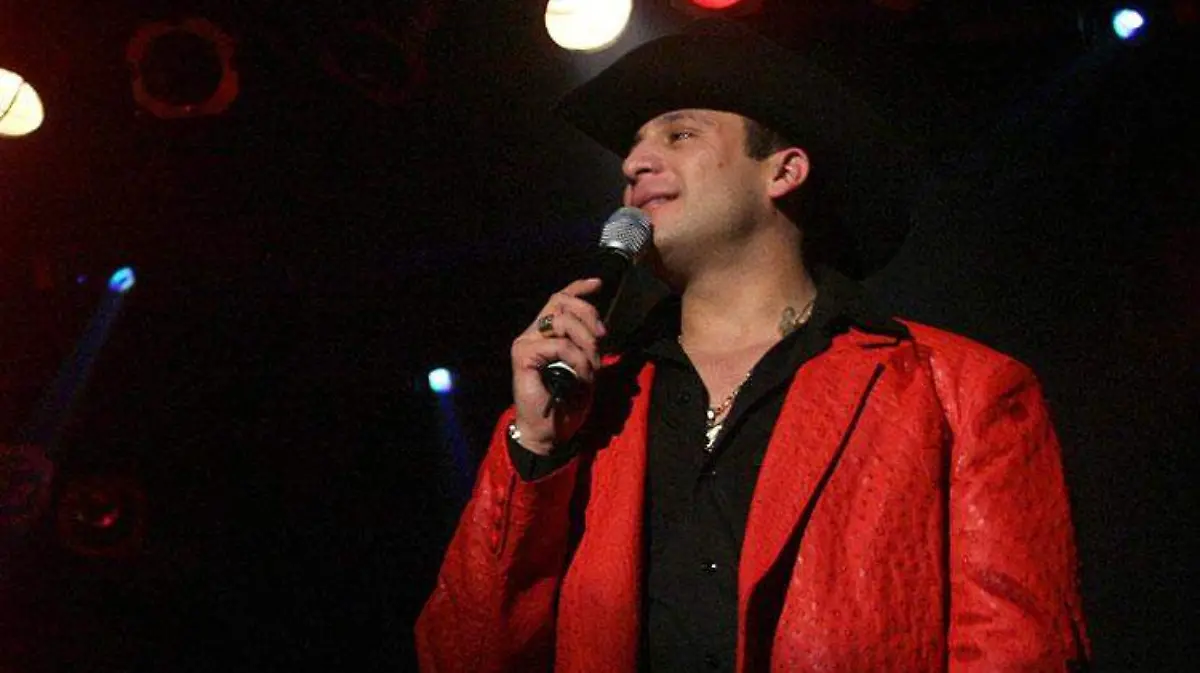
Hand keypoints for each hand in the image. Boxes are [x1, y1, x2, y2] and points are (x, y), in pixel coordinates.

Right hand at [510, 278, 606, 455]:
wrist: (549, 433)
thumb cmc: (566, 403)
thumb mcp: (586, 368)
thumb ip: (588, 346)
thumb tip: (600, 328)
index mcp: (546, 334)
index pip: (560, 300)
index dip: (579, 288)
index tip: (599, 283)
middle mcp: (533, 334)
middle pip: (562, 302)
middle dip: (589, 314)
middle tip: (602, 338)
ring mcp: (526, 343)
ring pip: (562, 320)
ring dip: (586, 342)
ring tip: (593, 366)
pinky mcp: (523, 355)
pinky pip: (559, 345)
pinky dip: (578, 359)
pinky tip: (582, 375)